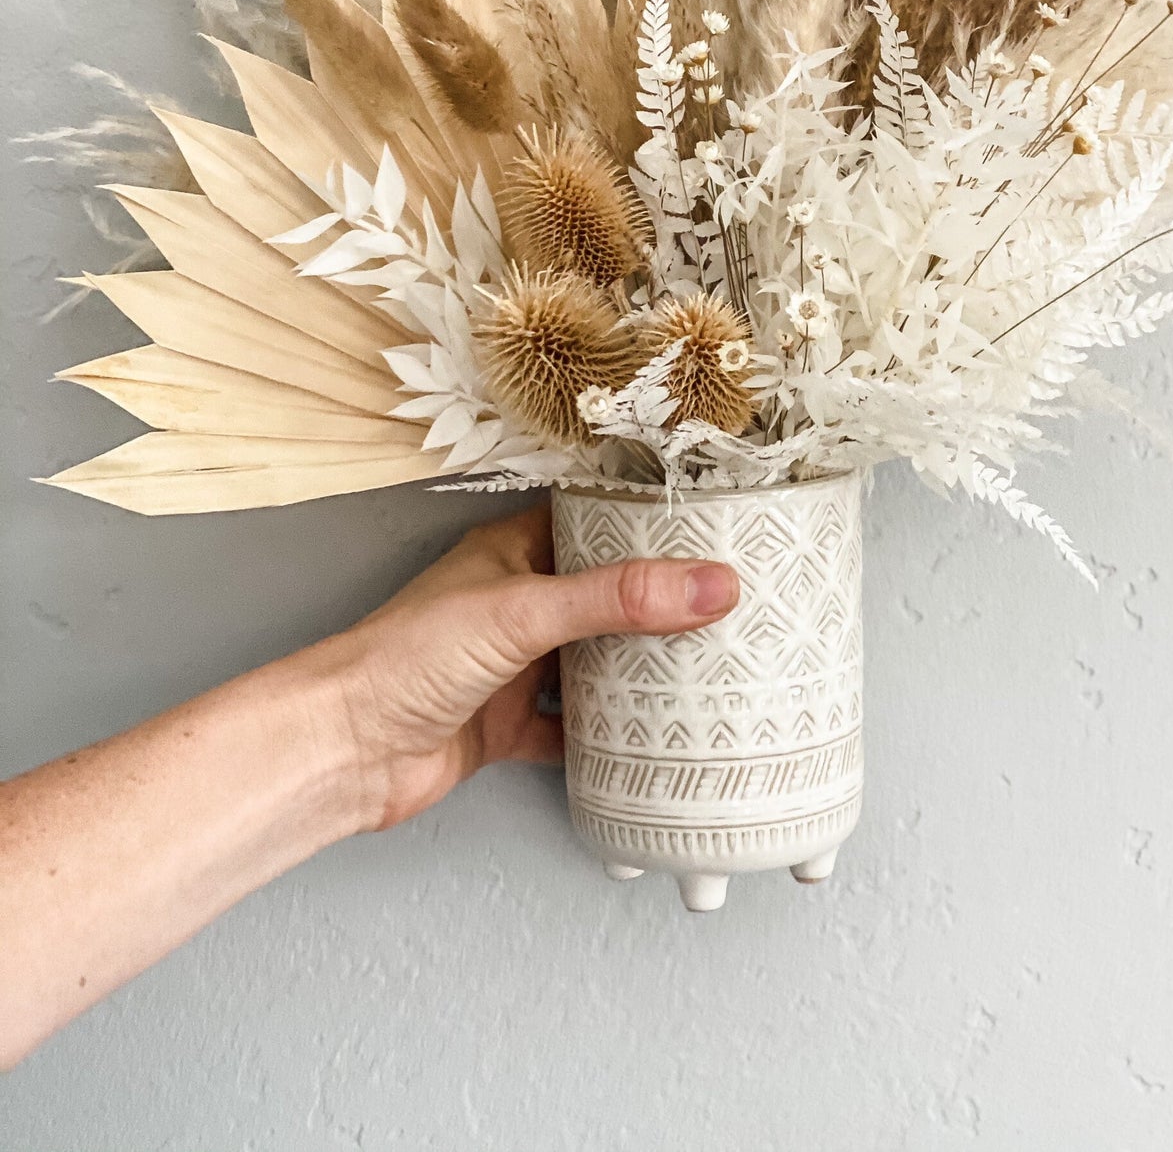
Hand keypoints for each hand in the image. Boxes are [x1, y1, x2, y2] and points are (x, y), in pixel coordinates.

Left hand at [328, 505, 738, 830]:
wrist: (342, 751)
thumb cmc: (404, 659)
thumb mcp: (524, 612)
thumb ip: (618, 598)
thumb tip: (710, 582)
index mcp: (512, 552)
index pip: (593, 522)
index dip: (649, 523)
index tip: (714, 528)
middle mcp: (514, 604)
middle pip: (601, 596)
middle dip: (657, 602)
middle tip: (729, 603)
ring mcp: (509, 667)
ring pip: (590, 661)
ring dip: (637, 668)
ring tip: (706, 665)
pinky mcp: (504, 725)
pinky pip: (570, 728)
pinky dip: (608, 735)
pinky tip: (648, 739)